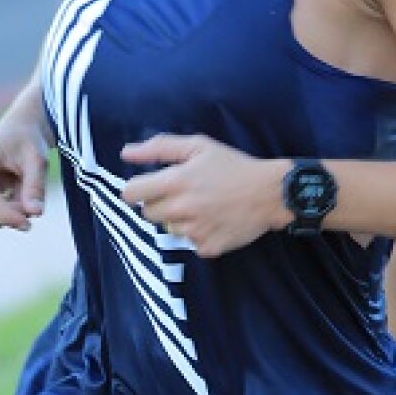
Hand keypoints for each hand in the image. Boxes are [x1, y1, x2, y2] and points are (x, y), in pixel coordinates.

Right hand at [0, 119, 48, 230]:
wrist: (16, 131)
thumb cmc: (27, 143)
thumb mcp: (38, 159)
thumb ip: (36, 186)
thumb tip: (35, 213)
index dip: (7, 215)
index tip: (28, 224)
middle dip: (12, 212)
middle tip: (34, 201)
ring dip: (8, 210)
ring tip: (22, 186)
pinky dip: (2, 208)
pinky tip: (11, 189)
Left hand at [121, 135, 288, 257]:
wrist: (269, 193)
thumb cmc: (233, 165)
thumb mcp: (198, 146)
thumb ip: (159, 147)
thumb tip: (126, 152)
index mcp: (175, 182)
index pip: (130, 193)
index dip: (135, 189)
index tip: (146, 187)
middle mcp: (181, 209)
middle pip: (148, 213)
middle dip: (160, 202)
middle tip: (184, 193)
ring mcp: (194, 231)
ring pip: (169, 229)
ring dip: (180, 219)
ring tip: (204, 206)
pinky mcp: (207, 248)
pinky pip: (190, 243)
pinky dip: (199, 233)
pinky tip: (215, 220)